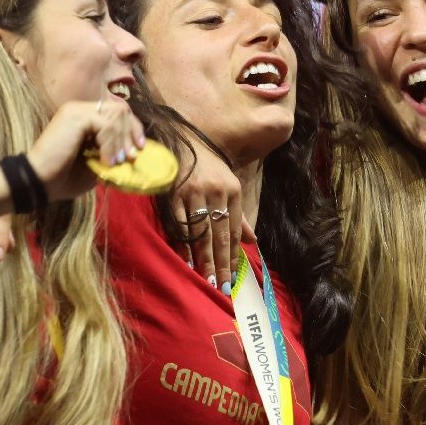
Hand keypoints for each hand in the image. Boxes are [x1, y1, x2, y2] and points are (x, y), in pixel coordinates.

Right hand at [25, 98, 146, 201]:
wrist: (39, 182)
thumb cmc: (63, 178)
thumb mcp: (96, 165)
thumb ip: (112, 155)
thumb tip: (133, 153)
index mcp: (85, 118)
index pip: (118, 112)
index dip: (133, 129)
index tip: (139, 149)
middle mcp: (81, 109)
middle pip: (121, 110)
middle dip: (131, 133)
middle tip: (129, 157)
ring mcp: (77, 110)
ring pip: (116, 115)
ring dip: (120, 141)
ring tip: (114, 162)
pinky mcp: (75, 116)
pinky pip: (105, 125)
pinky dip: (110, 145)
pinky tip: (105, 161)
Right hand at [169, 148, 252, 288]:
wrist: (184, 138)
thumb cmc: (209, 168)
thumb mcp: (229, 186)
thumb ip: (239, 216)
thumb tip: (252, 241)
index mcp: (232, 191)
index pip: (233, 230)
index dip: (233, 255)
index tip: (233, 276)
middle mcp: (216, 192)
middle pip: (219, 235)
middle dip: (221, 263)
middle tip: (222, 287)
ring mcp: (193, 193)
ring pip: (200, 232)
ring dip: (204, 258)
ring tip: (208, 279)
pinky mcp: (173, 193)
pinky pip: (179, 223)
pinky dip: (183, 243)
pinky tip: (187, 260)